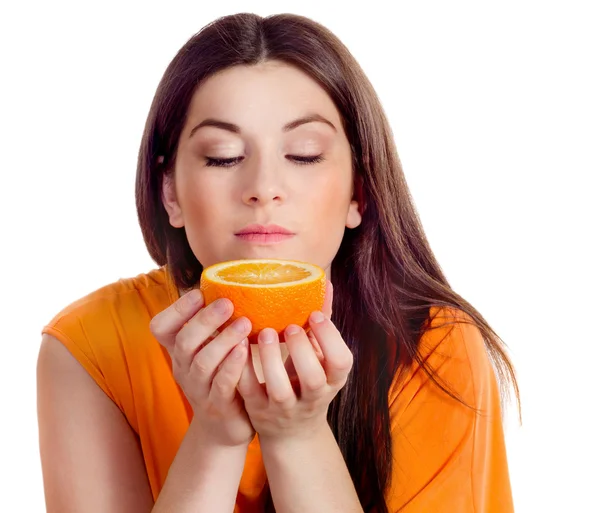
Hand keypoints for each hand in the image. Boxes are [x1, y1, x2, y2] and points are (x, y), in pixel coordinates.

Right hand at [149, 289, 255, 447]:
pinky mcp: (218, 407)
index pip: (161, 327)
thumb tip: (234, 280)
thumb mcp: (211, 348)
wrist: (226, 426)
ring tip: (244, 324)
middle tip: (228, 303)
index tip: (199, 293)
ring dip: (222, 340)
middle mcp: (183, 368)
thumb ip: (215, 322)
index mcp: (179, 351)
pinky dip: (232, 366)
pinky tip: (244, 350)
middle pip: (184, 341)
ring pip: (202, 363)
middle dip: (205, 320)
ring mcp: (199, 389)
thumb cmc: (222, 376)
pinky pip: (221, 385)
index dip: (177, 309)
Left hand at [237, 282, 352, 441]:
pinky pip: (249, 393)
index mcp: (332, 379)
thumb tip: (325, 284)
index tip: (314, 316)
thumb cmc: (307, 382)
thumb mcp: (322, 359)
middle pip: (313, 379)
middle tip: (289, 326)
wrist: (292, 431)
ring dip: (271, 360)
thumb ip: (322, 325)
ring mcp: (285, 408)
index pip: (341, 361)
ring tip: (264, 332)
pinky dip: (243, 370)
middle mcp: (312, 397)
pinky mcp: (259, 412)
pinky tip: (238, 346)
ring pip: (280, 390)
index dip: (330, 338)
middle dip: (301, 350)